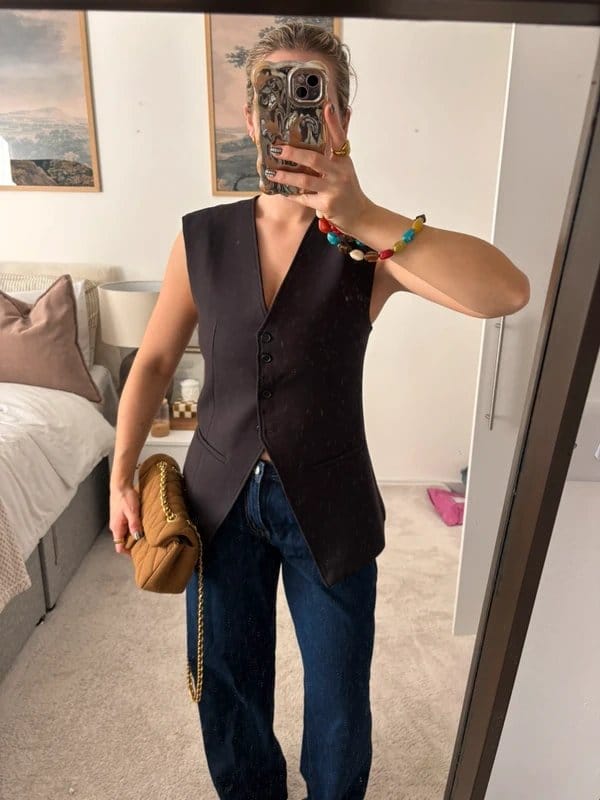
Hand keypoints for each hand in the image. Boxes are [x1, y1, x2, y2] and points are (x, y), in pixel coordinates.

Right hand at [109, 484, 141, 556]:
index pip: (119, 547)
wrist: (121, 485)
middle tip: (145, 544)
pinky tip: (141, 525)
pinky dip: (133, 528)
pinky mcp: (121, 516)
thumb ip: (134, 524)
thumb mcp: (132, 511)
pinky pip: (126, 527)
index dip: (127, 552)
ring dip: (134, 535)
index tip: (138, 552)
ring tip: (145, 535)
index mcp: (117, 528)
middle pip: (123, 541)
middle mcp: (116, 526)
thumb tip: (137, 537)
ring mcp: (118, 521)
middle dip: (133, 544)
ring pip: (125, 534)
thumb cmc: (125, 497)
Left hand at [266, 102, 371, 232]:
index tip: (327, 107)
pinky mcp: (326, 205)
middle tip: (276, 149)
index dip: (333, 123)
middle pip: (314, 159)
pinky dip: (291, 194)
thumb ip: (333, 153)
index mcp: (343, 161)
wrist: (359, 215)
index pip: (339, 138)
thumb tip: (325, 132)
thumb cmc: (348, 190)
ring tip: (271, 173)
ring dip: (286, 177)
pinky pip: (304, 198)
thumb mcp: (344, 169)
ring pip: (305, 181)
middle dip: (293, 154)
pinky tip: (280, 190)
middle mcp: (340, 173)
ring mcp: (333, 190)